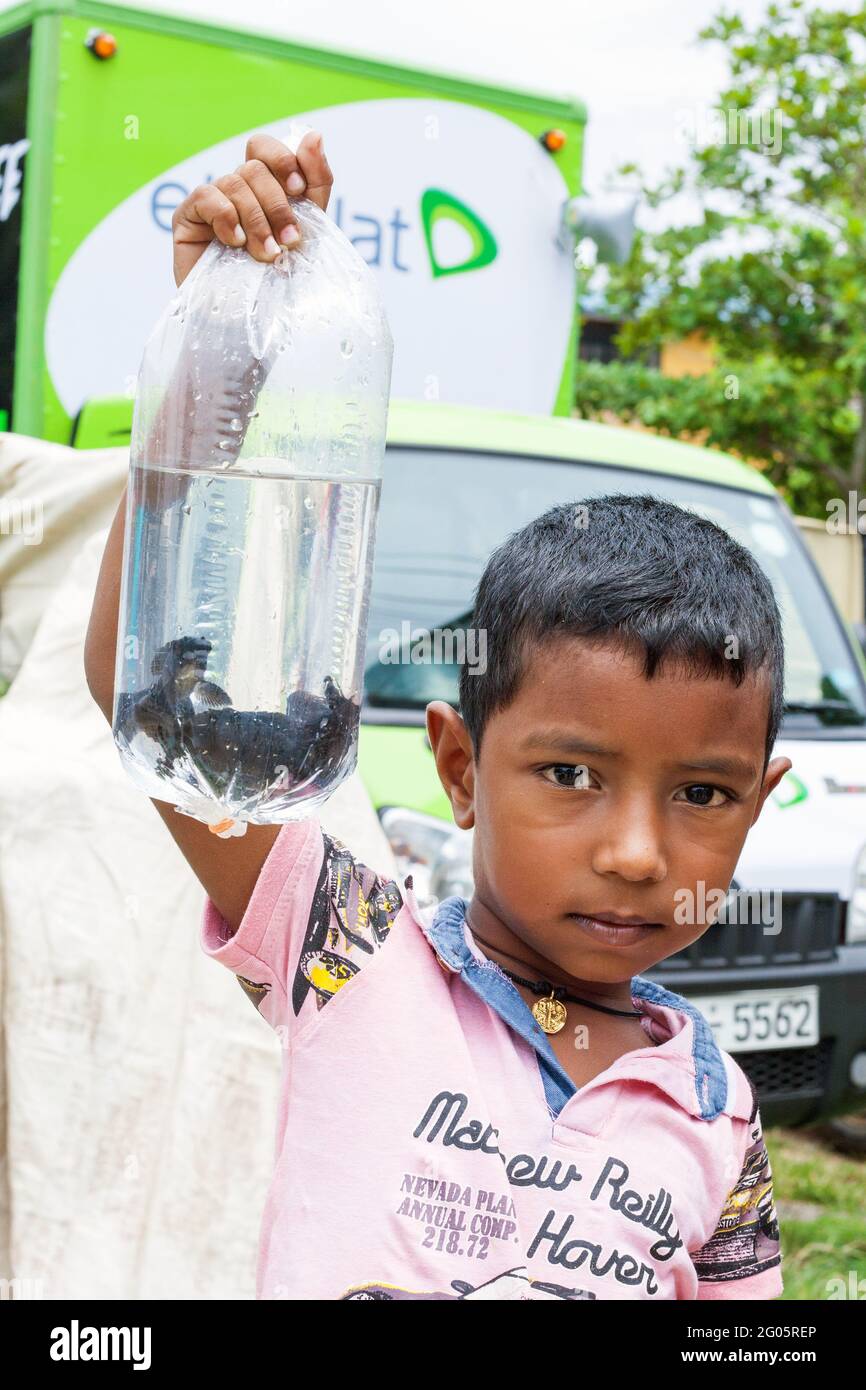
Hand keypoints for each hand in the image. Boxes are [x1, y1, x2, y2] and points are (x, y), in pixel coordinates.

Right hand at [171, 129, 332, 286]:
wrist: (252, 326)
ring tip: (266, 255)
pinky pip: (206, 197)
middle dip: (277, 205)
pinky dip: (226, 217)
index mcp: (262, 189)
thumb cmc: (282, 284)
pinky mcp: (187, 220)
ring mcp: (210, 204)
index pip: (264, 148)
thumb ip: (315, 183)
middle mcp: (235, 192)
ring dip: (257, 221)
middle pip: (253, 167)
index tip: (299, 192)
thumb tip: (314, 134)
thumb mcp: (310, 230)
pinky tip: (235, 244)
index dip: (283, 160)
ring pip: (233, 182)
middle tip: (289, 243)